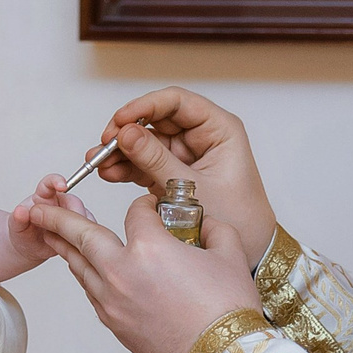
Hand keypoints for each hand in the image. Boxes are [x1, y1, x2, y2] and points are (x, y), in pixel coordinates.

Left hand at [5, 176, 81, 265]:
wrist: (27, 247)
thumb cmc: (22, 233)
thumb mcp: (15, 227)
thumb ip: (18, 218)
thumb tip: (20, 212)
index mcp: (44, 197)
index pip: (51, 183)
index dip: (57, 181)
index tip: (62, 186)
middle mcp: (59, 204)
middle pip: (73, 201)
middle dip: (72, 212)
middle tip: (67, 226)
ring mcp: (71, 217)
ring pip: (83, 217)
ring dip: (80, 228)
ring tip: (68, 240)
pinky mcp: (78, 230)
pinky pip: (87, 232)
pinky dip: (84, 239)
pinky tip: (74, 246)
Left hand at [26, 193, 262, 352]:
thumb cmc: (227, 311)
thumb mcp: (230, 255)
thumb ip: (214, 229)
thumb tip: (206, 223)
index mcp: (149, 248)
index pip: (136, 213)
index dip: (147, 205)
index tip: (153, 207)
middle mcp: (121, 272)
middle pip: (81, 236)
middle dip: (56, 218)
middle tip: (37, 206)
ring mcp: (113, 302)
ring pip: (80, 267)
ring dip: (63, 247)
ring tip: (48, 233)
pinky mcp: (115, 325)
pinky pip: (92, 292)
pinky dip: (85, 275)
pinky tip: (83, 269)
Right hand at [86, 90, 276, 262]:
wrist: (252, 250)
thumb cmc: (238, 217)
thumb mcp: (192, 188)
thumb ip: (156, 160)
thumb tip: (125, 134)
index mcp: (219, 129)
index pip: (177, 102)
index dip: (145, 106)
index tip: (120, 120)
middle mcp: (202, 136)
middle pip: (157, 120)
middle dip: (127, 131)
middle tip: (105, 145)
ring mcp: (186, 154)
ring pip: (147, 142)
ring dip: (122, 151)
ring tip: (100, 164)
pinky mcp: (174, 172)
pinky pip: (145, 162)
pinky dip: (127, 167)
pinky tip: (110, 173)